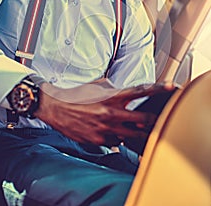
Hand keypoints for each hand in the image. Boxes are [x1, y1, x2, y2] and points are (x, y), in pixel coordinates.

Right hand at [35, 80, 176, 149]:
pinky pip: (115, 143)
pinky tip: (112, 133)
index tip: (171, 87)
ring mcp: (105, 129)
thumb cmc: (77, 94)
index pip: (141, 91)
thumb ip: (115, 89)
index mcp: (112, 96)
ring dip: (135, 132)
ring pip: (131, 136)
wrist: (56, 107)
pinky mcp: (98, 140)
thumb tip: (128, 91)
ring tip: (132, 128)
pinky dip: (117, 139)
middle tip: (157, 119)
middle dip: (153, 121)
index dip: (159, 89)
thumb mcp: (97, 86)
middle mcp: (111, 113)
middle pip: (143, 120)